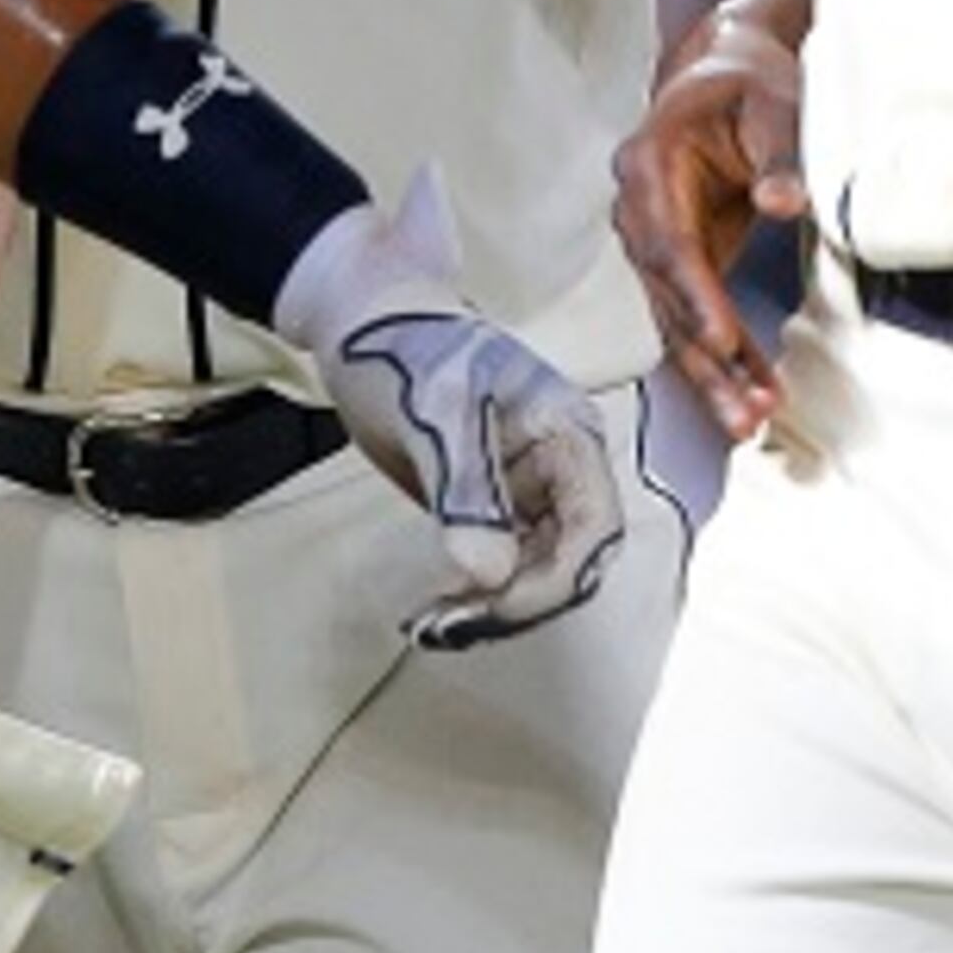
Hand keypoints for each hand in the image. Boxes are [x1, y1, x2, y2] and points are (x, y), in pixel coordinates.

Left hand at [271, 168, 626, 647]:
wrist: (359, 326)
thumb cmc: (403, 348)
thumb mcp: (435, 412)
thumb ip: (465, 491)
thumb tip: (489, 576)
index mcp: (567, 430)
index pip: (593, 528)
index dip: (554, 578)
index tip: (491, 604)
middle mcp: (562, 465)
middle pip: (571, 562)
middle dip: (516, 603)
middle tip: (445, 627)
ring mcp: (530, 490)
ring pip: (537, 574)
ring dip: (492, 609)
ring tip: (429, 624)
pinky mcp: (493, 508)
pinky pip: (503, 568)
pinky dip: (473, 596)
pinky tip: (433, 610)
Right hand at [617, 0, 813, 441]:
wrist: (730, 72)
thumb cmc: (749, 83)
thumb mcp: (774, 103)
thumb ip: (779, 152)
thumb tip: (780, 199)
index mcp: (649, 161)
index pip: (667, 241)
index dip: (694, 294)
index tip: (721, 339)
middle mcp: (639, 206)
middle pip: (665, 294)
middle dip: (704, 357)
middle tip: (741, 409)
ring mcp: (654, 237)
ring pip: (674, 317)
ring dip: (713, 372)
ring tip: (750, 420)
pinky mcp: (680, 259)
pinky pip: (694, 316)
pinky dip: (723, 357)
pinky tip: (753, 393)